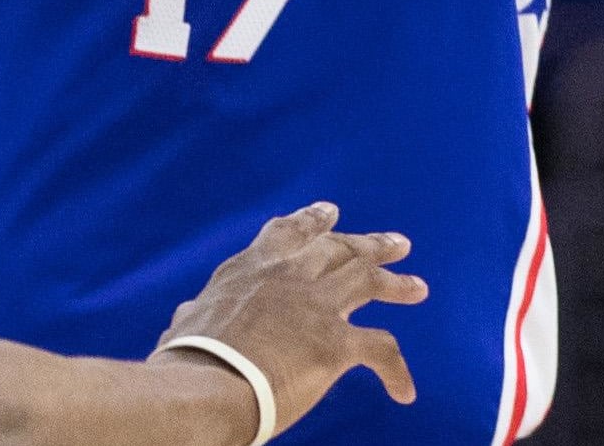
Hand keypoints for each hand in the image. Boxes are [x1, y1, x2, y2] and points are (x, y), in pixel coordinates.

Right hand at [157, 202, 425, 425]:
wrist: (208, 381)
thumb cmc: (187, 360)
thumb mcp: (186, 324)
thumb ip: (194, 313)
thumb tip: (184, 314)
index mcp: (250, 269)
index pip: (288, 232)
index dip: (312, 221)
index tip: (330, 211)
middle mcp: (287, 275)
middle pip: (339, 248)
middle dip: (369, 244)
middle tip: (397, 243)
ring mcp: (315, 305)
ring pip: (367, 279)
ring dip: (396, 283)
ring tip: (419, 287)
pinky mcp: (335, 342)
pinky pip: (381, 350)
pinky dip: (396, 371)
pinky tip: (404, 392)